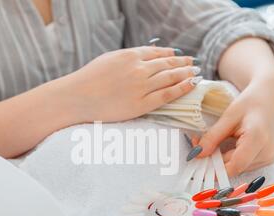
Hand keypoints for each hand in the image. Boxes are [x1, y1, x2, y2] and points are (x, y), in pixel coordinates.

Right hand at [57, 46, 201, 122]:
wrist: (77, 97)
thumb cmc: (88, 79)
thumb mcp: (109, 59)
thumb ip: (128, 57)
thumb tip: (143, 55)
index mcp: (130, 56)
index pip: (157, 53)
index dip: (171, 54)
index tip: (179, 55)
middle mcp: (138, 69)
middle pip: (167, 64)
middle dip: (183, 63)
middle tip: (193, 63)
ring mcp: (141, 86)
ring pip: (171, 77)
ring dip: (186, 73)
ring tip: (196, 73)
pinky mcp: (141, 104)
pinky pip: (167, 95)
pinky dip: (182, 88)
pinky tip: (191, 85)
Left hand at [197, 75, 273, 176]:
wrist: (270, 97)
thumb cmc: (251, 102)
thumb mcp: (228, 116)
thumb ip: (212, 137)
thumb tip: (197, 154)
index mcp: (258, 138)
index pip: (234, 166)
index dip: (214, 168)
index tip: (198, 161)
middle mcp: (267, 152)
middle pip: (234, 168)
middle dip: (214, 161)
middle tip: (199, 147)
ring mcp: (269, 157)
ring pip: (238, 169)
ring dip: (222, 161)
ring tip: (215, 144)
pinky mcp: (268, 159)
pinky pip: (244, 165)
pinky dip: (232, 159)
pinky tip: (228, 146)